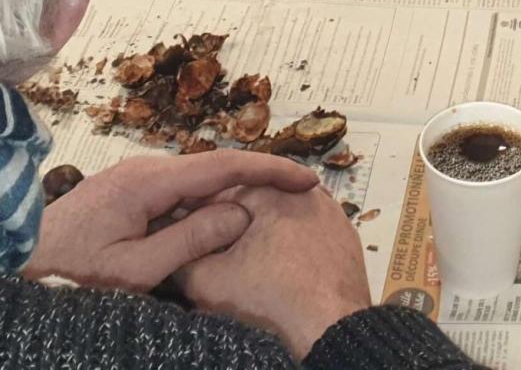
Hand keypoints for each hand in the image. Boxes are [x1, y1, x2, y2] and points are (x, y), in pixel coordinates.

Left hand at [25, 153, 318, 292]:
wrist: (13, 266)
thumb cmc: (70, 277)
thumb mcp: (136, 270)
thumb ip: (192, 240)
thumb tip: (241, 213)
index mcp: (151, 180)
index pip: (225, 165)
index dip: (271, 170)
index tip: (306, 180)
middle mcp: (144, 167)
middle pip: (214, 169)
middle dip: (255, 182)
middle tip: (293, 199)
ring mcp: (133, 176)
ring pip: (195, 181)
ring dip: (227, 197)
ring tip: (261, 218)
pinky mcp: (124, 191)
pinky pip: (175, 192)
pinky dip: (201, 205)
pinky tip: (213, 227)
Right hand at [175, 179, 374, 359]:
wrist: (329, 330)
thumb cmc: (268, 300)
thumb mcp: (208, 281)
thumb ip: (183, 255)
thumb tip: (174, 243)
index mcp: (272, 189)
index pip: (222, 194)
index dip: (201, 221)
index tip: (192, 245)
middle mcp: (306, 190)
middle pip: (256, 206)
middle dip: (235, 229)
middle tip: (222, 262)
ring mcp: (332, 212)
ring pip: (283, 220)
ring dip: (266, 238)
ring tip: (252, 271)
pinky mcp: (346, 236)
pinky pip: (309, 235)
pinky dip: (294, 248)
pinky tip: (283, 273)